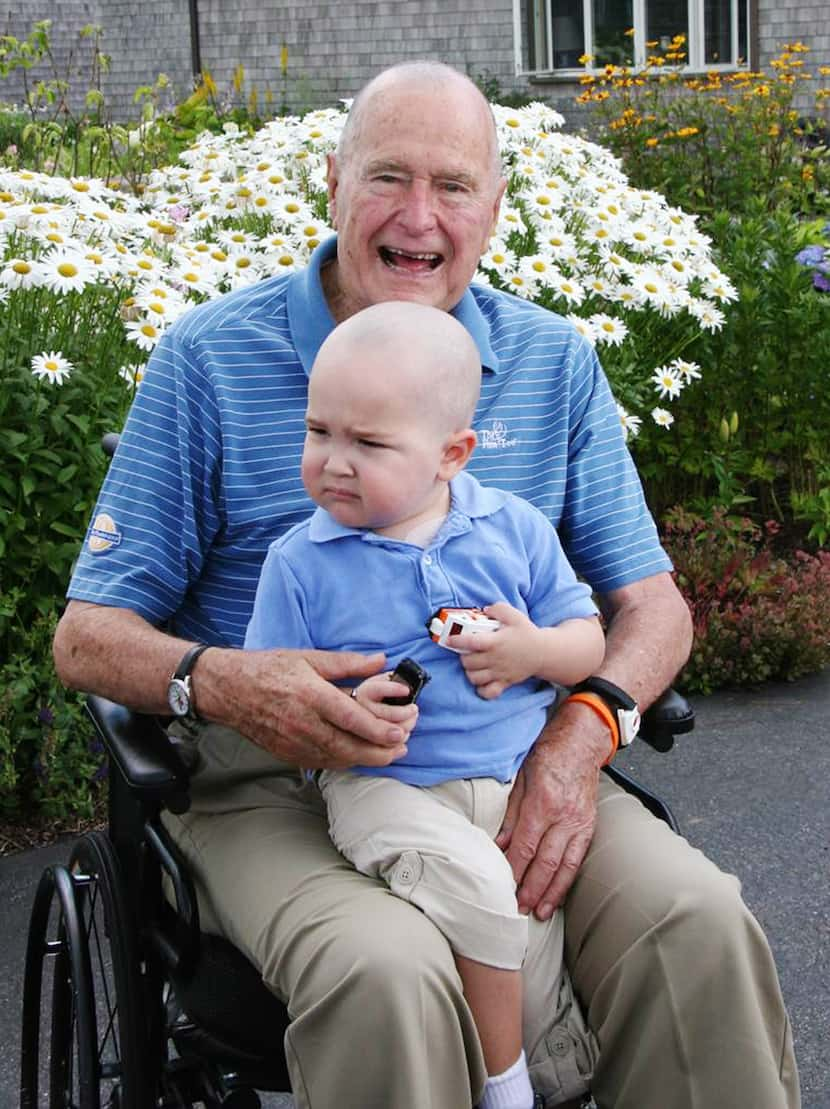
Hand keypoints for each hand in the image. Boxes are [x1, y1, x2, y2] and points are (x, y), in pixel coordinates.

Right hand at [200, 646, 411, 769]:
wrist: (229, 690)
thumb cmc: (268, 669)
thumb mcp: (308, 657)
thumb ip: (347, 663)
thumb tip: (380, 661)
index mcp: (312, 696)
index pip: (353, 719)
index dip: (379, 730)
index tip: (401, 732)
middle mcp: (304, 723)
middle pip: (350, 747)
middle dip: (380, 752)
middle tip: (402, 747)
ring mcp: (295, 743)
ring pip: (338, 759)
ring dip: (366, 760)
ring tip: (389, 754)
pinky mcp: (288, 753)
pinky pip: (323, 762)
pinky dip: (345, 761)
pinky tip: (358, 756)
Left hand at [457, 602, 539, 698]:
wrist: (543, 652)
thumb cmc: (526, 633)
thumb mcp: (514, 615)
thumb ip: (498, 609)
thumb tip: (484, 609)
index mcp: (495, 642)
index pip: (470, 642)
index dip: (456, 640)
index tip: (450, 639)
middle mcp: (495, 659)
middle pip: (467, 662)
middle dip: (463, 656)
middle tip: (467, 651)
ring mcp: (499, 673)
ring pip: (474, 678)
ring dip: (470, 671)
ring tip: (474, 664)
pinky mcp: (505, 683)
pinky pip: (488, 692)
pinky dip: (481, 689)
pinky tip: (482, 680)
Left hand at [496, 699, 607, 917]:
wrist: (583, 742)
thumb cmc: (548, 753)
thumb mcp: (521, 776)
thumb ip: (509, 813)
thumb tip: (497, 844)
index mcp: (543, 802)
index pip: (524, 845)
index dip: (513, 869)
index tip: (501, 886)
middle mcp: (564, 817)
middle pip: (545, 862)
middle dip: (529, 889)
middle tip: (515, 909)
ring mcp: (580, 823)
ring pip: (564, 867)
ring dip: (549, 893)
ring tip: (537, 913)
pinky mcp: (589, 827)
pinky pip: (578, 860)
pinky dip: (567, 881)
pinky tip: (557, 896)